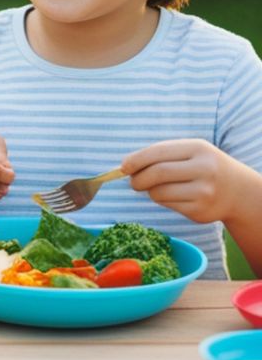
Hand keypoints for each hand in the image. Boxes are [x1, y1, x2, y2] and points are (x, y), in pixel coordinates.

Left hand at [122, 139, 252, 223]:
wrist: (237, 191)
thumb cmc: (202, 167)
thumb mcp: (188, 152)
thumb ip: (159, 155)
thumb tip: (124, 166)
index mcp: (198, 148)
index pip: (158, 152)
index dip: (136, 160)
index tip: (123, 167)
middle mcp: (204, 169)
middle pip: (157, 173)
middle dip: (138, 179)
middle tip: (134, 182)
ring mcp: (204, 192)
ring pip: (158, 192)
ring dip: (150, 191)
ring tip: (158, 188)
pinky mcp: (199, 211)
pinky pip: (167, 205)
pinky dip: (162, 200)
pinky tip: (175, 196)